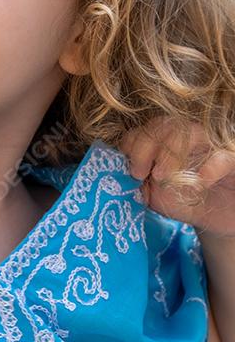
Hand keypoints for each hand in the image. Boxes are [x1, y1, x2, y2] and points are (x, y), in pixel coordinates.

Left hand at [120, 117, 234, 237]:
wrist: (219, 218)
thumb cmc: (184, 201)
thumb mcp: (153, 195)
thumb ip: (136, 183)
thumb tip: (118, 176)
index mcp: (163, 142)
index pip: (144, 129)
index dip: (132, 144)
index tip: (130, 170)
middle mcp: (186, 137)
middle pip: (163, 124)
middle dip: (145, 146)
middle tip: (139, 173)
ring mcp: (210, 145)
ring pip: (190, 130)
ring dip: (171, 151)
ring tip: (162, 176)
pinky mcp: (232, 159)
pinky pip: (223, 155)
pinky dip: (210, 166)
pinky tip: (200, 180)